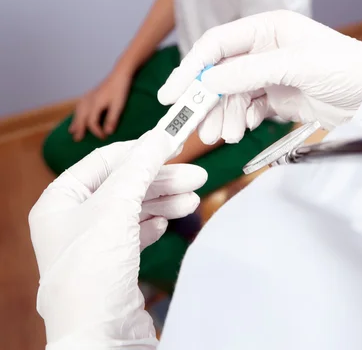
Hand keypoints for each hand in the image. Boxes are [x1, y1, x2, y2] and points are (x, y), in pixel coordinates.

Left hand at [29, 133, 206, 348]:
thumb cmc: (93, 271)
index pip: (103, 161)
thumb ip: (139, 167)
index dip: (139, 151)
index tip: (171, 143)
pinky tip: (167, 222)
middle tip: (196, 175)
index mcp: (59, 200)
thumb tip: (158, 136)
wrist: (99, 338)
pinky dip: (153, 224)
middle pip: (123, 185)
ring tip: (193, 200)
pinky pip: (134, 232)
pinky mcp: (109, 264)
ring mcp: (90, 243)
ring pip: (132, 209)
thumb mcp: (117, 206)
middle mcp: (71, 220)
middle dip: (160, 180)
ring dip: (164, 201)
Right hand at [69, 67, 131, 141]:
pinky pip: (80, 105)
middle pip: (81, 117)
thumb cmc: (120, 89)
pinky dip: (77, 112)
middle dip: (79, 128)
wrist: (120, 74)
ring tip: (71, 130)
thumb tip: (108, 132)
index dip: (96, 131)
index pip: (92, 122)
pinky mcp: (91, 93)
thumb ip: (112, 119)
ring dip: (75, 121)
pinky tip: (77, 115)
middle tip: (77, 139)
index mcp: (95, 104)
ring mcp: (89, 96)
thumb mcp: (119, 105)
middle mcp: (89, 100)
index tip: (103, 137)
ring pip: (78, 111)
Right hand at [158, 11, 361, 138]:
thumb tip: (209, 81)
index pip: (216, 44)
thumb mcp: (296, 65)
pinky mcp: (277, 97)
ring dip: (222, 116)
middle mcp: (263, 49)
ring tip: (224, 136)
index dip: (191, 67)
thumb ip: (250, 71)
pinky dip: (240, 121)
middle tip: (193, 125)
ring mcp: (269, 74)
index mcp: (266, 29)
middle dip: (205, 100)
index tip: (172, 93)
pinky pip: (246, 109)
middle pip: (219, 73)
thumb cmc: (345, 68)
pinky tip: (242, 130)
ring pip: (231, 95)